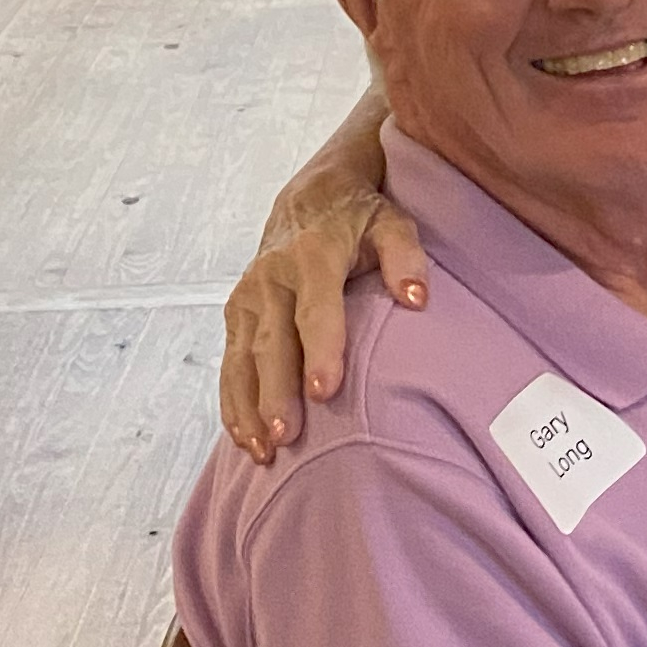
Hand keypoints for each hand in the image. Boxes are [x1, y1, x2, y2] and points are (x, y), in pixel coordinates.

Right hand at [219, 183, 429, 460]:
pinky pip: (230, 362)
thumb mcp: (392, 222)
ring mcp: (247, 298)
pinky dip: (233, 402)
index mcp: (313, 256)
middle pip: (272, 343)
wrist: (311, 196)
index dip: (320, 350)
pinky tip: (245, 439)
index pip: (315, 308)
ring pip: (242, 358)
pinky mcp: (235, 313)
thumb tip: (416, 298)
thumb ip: (406, 256)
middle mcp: (271, 278)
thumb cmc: (361, 219)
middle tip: (287, 437)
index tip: (325, 391)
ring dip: (250, 407)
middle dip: (276, 392)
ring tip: (264, 451)